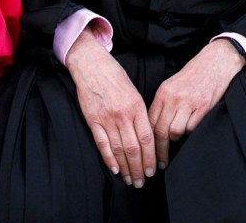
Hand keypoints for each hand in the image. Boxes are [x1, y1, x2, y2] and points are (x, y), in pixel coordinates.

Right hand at [66, 29, 154, 187]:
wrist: (92, 65)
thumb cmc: (115, 76)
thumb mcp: (134, 91)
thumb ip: (140, 113)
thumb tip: (147, 135)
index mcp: (137, 106)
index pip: (147, 138)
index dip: (151, 157)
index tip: (153, 169)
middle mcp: (123, 114)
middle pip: (134, 148)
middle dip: (139, 168)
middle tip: (142, 181)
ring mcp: (107, 118)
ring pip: (119, 149)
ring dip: (125, 168)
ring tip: (130, 180)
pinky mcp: (93, 120)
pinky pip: (102, 144)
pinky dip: (109, 159)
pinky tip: (114, 169)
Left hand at [148, 39, 245, 168]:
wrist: (216, 62)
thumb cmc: (194, 75)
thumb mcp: (172, 86)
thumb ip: (163, 105)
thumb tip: (154, 128)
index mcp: (163, 93)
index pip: (150, 122)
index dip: (148, 141)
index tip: (148, 154)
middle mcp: (173, 98)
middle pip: (160, 130)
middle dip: (159, 150)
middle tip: (160, 163)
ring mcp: (188, 102)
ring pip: (175, 131)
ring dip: (177, 140)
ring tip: (178, 142)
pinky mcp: (203, 106)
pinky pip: (192, 128)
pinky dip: (191, 131)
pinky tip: (193, 127)